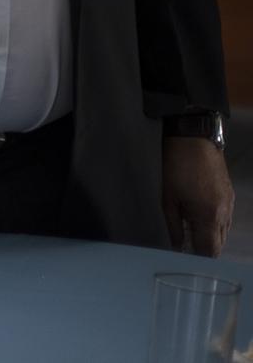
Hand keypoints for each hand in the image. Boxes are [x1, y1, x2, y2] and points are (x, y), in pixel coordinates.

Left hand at [163, 136, 232, 254]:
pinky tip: (200, 219)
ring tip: (191, 233)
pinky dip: (215, 224)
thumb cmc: (176, 167)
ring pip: (224, 231)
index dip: (198, 258)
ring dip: (210, 236)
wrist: (194, 139)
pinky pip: (226, 219)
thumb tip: (176, 245)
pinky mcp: (230, 195)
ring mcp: (230, 204)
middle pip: (219, 243)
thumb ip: (173, 225)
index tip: (185, 259)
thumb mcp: (168, 198)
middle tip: (187, 248)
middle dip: (205, 249)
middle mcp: (225, 214)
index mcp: (209, 216)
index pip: (210, 249)